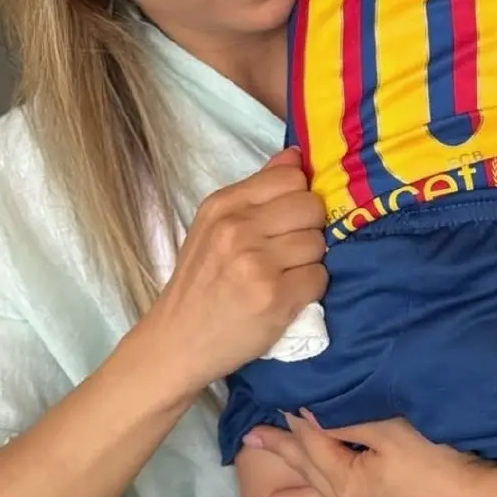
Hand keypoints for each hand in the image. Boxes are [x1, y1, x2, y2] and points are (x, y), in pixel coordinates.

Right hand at [139, 149, 327, 400]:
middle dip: (308, 229)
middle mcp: (238, 228)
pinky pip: (320, 277)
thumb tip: (296, 154)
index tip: (286, 218)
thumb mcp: (215, 226)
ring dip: (309, 261)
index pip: (291, 176)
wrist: (175, 342)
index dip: (298, 197)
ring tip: (283, 275)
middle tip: (287, 251)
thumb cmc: (200, 282)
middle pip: (312, 207)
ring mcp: (257, 263)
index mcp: (223, 205)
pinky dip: (310, 288)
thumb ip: (257, 189)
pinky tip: (286, 296)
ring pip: (319, 243)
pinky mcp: (275, 298)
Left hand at [248, 412, 496, 496]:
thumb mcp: (396, 432)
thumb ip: (354, 418)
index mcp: (347, 479)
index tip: (274, 401)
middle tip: (250, 443)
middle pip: (311, 474)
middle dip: (282, 456)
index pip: (312, 442)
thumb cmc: (443, 467)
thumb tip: (316, 405)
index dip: (295, 420)